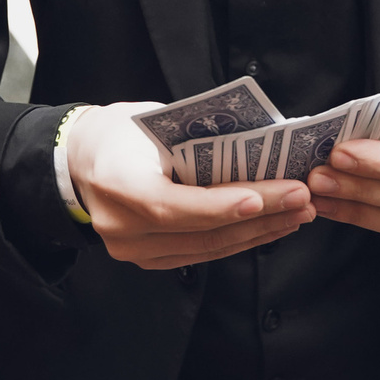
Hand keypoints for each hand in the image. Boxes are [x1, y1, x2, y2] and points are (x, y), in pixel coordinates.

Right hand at [65, 105, 314, 270]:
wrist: (76, 160)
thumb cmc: (118, 132)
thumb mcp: (151, 121)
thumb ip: (195, 138)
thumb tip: (257, 145)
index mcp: (117, 183)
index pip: (173, 205)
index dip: (219, 206)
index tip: (263, 198)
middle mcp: (121, 226)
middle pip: (200, 231)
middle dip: (259, 216)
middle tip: (303, 198)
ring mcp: (132, 249)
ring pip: (206, 249)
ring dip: (258, 232)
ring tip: (298, 213)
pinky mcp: (147, 259)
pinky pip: (200, 253)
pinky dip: (238, 239)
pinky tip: (269, 226)